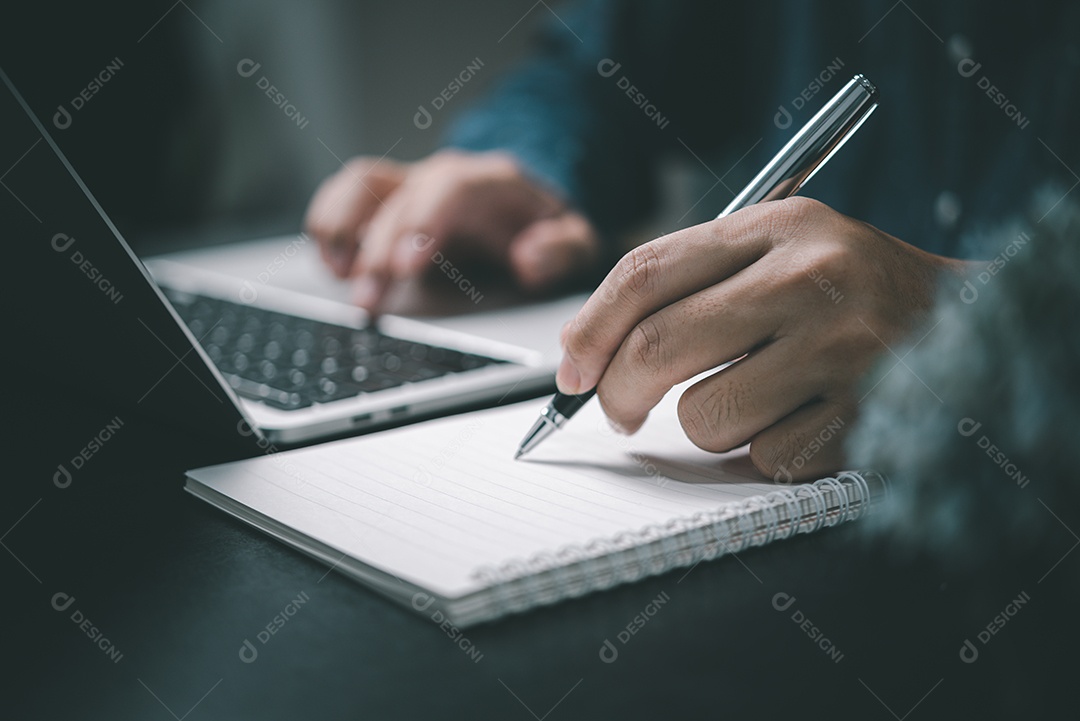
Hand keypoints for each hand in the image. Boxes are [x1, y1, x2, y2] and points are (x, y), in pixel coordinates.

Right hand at [304, 150, 599, 308]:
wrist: (526, 205)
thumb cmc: (547, 228)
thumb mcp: (576, 240)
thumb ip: (562, 249)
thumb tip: (529, 258)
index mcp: (489, 182)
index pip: (449, 188)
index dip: (422, 223)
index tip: (405, 266)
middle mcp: (442, 178)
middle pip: (397, 198)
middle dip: (375, 249)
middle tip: (368, 300)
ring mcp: (410, 186)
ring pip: (360, 183)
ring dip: (342, 228)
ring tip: (340, 276)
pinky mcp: (387, 201)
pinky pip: (345, 194)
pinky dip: (329, 224)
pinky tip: (332, 265)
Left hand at [556, 197, 965, 480]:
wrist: (967, 324)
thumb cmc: (850, 289)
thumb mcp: (778, 249)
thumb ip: (685, 282)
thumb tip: (581, 347)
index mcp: (778, 226)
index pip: (646, 272)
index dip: (589, 329)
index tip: (570, 370)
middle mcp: (809, 278)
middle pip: (659, 345)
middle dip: (617, 393)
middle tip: (617, 411)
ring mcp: (841, 347)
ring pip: (706, 417)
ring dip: (710, 424)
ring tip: (756, 397)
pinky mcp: (865, 414)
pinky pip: (765, 458)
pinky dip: (766, 452)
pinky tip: (804, 418)